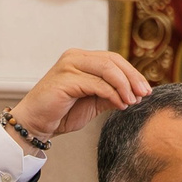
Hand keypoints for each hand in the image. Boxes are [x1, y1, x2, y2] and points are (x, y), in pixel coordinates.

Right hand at [9, 49, 152, 140]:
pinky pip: (97, 84)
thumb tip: (135, 95)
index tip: (146, 90)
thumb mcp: (93, 102)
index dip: (132, 73)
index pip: (113, 59)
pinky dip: (112, 94)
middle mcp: (75, 57)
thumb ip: (111, 95)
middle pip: (113, 60)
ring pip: (107, 69)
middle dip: (132, 77)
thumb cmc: (61, 113)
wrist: (35, 124)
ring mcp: (69, 66)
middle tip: (144, 94)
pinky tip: (120, 104)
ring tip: (132, 101)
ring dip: (124, 86)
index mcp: (81, 59)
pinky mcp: (66, 79)